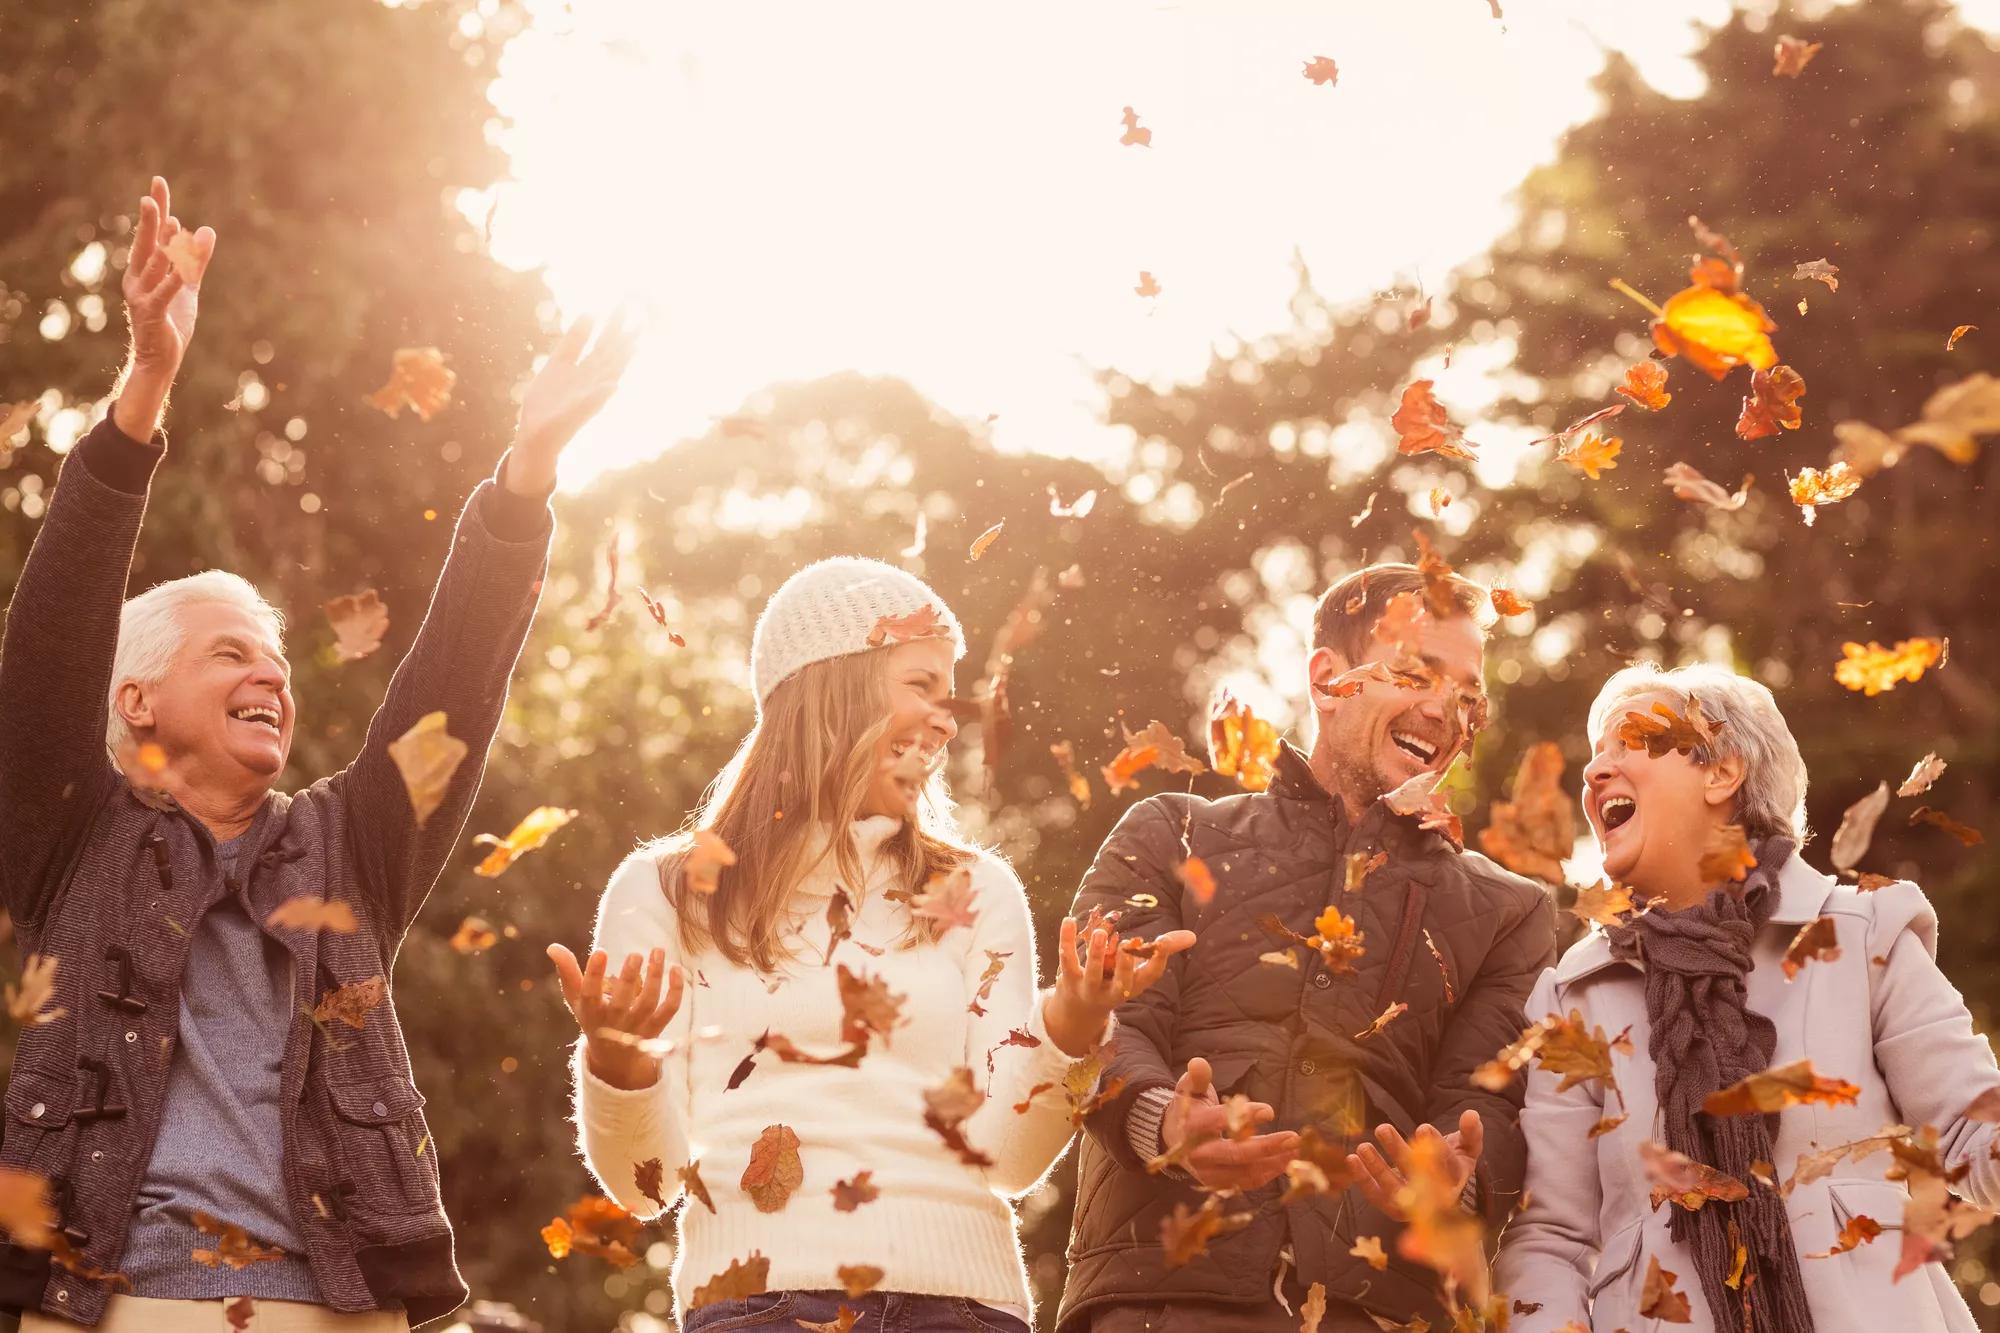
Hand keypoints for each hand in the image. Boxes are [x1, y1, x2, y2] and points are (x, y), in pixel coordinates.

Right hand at [116, 176, 215, 438]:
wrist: (160, 358)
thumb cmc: (170, 321)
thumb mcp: (187, 285)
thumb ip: (195, 260)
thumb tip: (206, 229)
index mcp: (143, 270)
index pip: (151, 234)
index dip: (156, 210)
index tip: (158, 184)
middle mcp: (137, 278)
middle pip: (145, 243)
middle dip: (150, 219)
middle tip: (152, 193)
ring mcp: (142, 295)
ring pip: (155, 265)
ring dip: (164, 244)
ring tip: (172, 223)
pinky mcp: (152, 313)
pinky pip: (165, 293)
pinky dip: (174, 279)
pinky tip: (183, 266)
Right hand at [506, 309, 643, 492]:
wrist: (537, 435)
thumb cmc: (559, 430)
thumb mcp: (576, 415)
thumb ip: (594, 399)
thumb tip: (615, 385)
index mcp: (601, 386)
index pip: (619, 359)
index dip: (630, 341)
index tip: (642, 323)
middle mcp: (593, 376)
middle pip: (611, 345)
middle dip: (622, 325)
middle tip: (634, 301)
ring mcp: (577, 370)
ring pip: (596, 342)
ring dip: (608, 325)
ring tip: (620, 305)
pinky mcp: (558, 367)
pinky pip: (572, 343)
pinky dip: (580, 329)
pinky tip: (589, 314)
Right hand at [548, 943, 683, 1090]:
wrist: (613, 1057)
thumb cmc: (592, 1017)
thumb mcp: (576, 998)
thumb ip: (567, 971)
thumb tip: (552, 946)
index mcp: (591, 1012)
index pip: (590, 994)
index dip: (594, 973)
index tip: (600, 950)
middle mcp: (613, 1021)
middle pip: (622, 1001)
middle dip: (629, 977)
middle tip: (635, 954)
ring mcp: (636, 1027)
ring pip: (649, 1002)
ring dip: (655, 977)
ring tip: (658, 951)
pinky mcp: (656, 1028)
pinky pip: (669, 1009)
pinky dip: (675, 991)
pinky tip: (675, 969)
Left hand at [1041, 910, 1194, 1056]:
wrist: (1079, 1012)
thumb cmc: (1115, 982)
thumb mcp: (1138, 971)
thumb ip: (1162, 951)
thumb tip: (1192, 936)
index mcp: (1133, 987)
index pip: (1149, 976)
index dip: (1158, 959)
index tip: (1162, 941)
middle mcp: (1113, 991)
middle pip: (1122, 981)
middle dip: (1125, 964)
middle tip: (1128, 944)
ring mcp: (1089, 987)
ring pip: (1092, 972)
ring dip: (1095, 953)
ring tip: (1100, 933)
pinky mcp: (1069, 979)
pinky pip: (1067, 960)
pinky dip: (1067, 940)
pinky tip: (1069, 919)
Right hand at [1159, 1056, 1299, 1189]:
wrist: (1172, 1138)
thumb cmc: (1188, 1108)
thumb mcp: (1189, 1089)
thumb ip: (1197, 1077)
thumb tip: (1198, 1062)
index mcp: (1191, 1126)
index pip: (1219, 1121)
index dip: (1244, 1116)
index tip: (1270, 1111)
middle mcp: (1198, 1153)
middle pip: (1235, 1154)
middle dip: (1266, 1147)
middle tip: (1293, 1138)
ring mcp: (1208, 1173)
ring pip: (1245, 1172)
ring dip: (1274, 1162)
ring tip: (1297, 1150)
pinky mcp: (1217, 1184)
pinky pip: (1247, 1182)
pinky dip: (1268, 1174)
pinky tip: (1285, 1161)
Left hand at [1346, 1109, 1483, 1219]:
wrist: (1444, 1190)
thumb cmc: (1454, 1162)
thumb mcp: (1468, 1147)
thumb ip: (1470, 1132)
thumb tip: (1472, 1114)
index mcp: (1456, 1181)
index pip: (1447, 1167)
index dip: (1436, 1148)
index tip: (1423, 1128)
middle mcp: (1435, 1199)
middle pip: (1417, 1178)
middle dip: (1399, 1152)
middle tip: (1383, 1128)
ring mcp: (1414, 1207)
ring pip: (1395, 1191)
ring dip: (1377, 1168)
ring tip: (1363, 1146)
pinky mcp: (1395, 1209)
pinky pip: (1377, 1198)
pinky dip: (1363, 1180)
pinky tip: (1353, 1160)